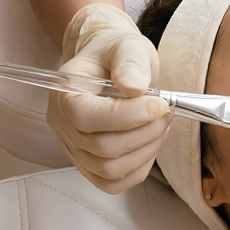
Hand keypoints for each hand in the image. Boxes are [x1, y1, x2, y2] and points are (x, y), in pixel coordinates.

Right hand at [47, 3, 169, 192]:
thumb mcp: (126, 45)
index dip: (128, 116)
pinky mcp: (89, 165)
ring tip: (160, 125)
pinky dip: (138, 169)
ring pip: (110, 170)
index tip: (160, 104)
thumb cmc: (116, 55)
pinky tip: (149, 144)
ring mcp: (74, 149)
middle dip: (145, 132)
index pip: (87, 118)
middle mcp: (63, 125)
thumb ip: (129, 62)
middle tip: (165, 112)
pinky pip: (112, 183)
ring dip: (146, 150)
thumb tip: (134, 88)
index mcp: (65, 93)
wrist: (110, 66)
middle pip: (102, 148)